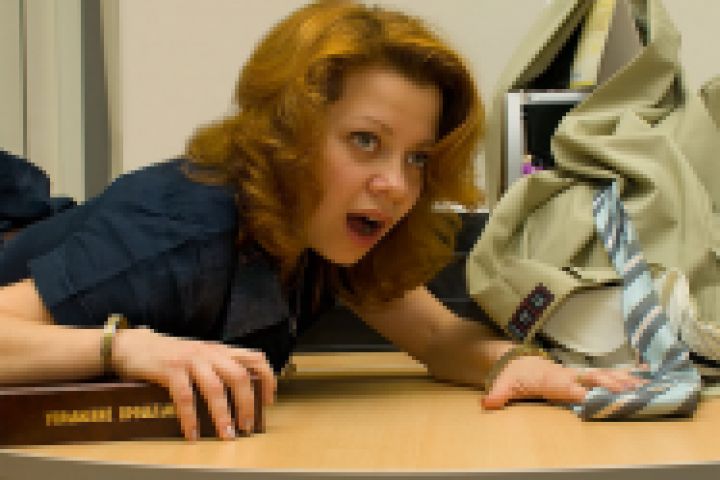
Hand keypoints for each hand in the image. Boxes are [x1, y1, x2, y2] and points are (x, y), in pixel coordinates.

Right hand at [111, 327, 275, 440]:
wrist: (134, 345)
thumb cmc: (171, 356)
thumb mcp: (201, 357)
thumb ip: (218, 369)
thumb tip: (241, 396)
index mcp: (220, 350)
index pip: (254, 358)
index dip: (267, 378)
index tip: (269, 401)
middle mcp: (209, 353)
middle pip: (238, 376)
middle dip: (247, 404)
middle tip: (247, 427)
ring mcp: (190, 359)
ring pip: (215, 388)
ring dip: (223, 415)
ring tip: (227, 435)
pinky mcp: (170, 369)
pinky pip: (185, 397)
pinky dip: (191, 418)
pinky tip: (193, 434)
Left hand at [481, 355, 646, 409]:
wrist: (514, 359)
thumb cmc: (511, 374)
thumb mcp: (502, 384)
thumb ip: (497, 394)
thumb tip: (488, 402)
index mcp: (552, 380)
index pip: (571, 388)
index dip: (585, 393)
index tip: (601, 399)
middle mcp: (567, 375)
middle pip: (593, 379)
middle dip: (612, 385)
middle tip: (633, 392)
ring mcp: (575, 374)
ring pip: (602, 376)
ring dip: (622, 381)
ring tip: (644, 387)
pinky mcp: (579, 375)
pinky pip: (603, 375)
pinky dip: (623, 377)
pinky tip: (641, 379)